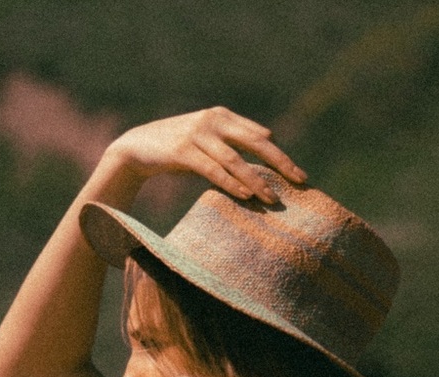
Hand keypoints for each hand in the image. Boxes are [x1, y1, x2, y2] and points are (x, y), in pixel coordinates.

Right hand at [104, 107, 306, 204]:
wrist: (137, 148)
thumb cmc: (176, 150)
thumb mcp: (206, 143)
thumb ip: (230, 147)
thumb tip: (260, 165)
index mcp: (222, 116)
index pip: (260, 136)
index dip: (280, 156)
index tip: (298, 175)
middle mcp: (213, 120)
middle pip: (256, 143)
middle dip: (280, 163)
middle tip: (300, 181)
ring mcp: (198, 134)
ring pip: (235, 160)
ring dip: (256, 180)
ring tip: (272, 198)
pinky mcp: (183, 151)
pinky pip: (213, 170)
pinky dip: (231, 183)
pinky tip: (246, 196)